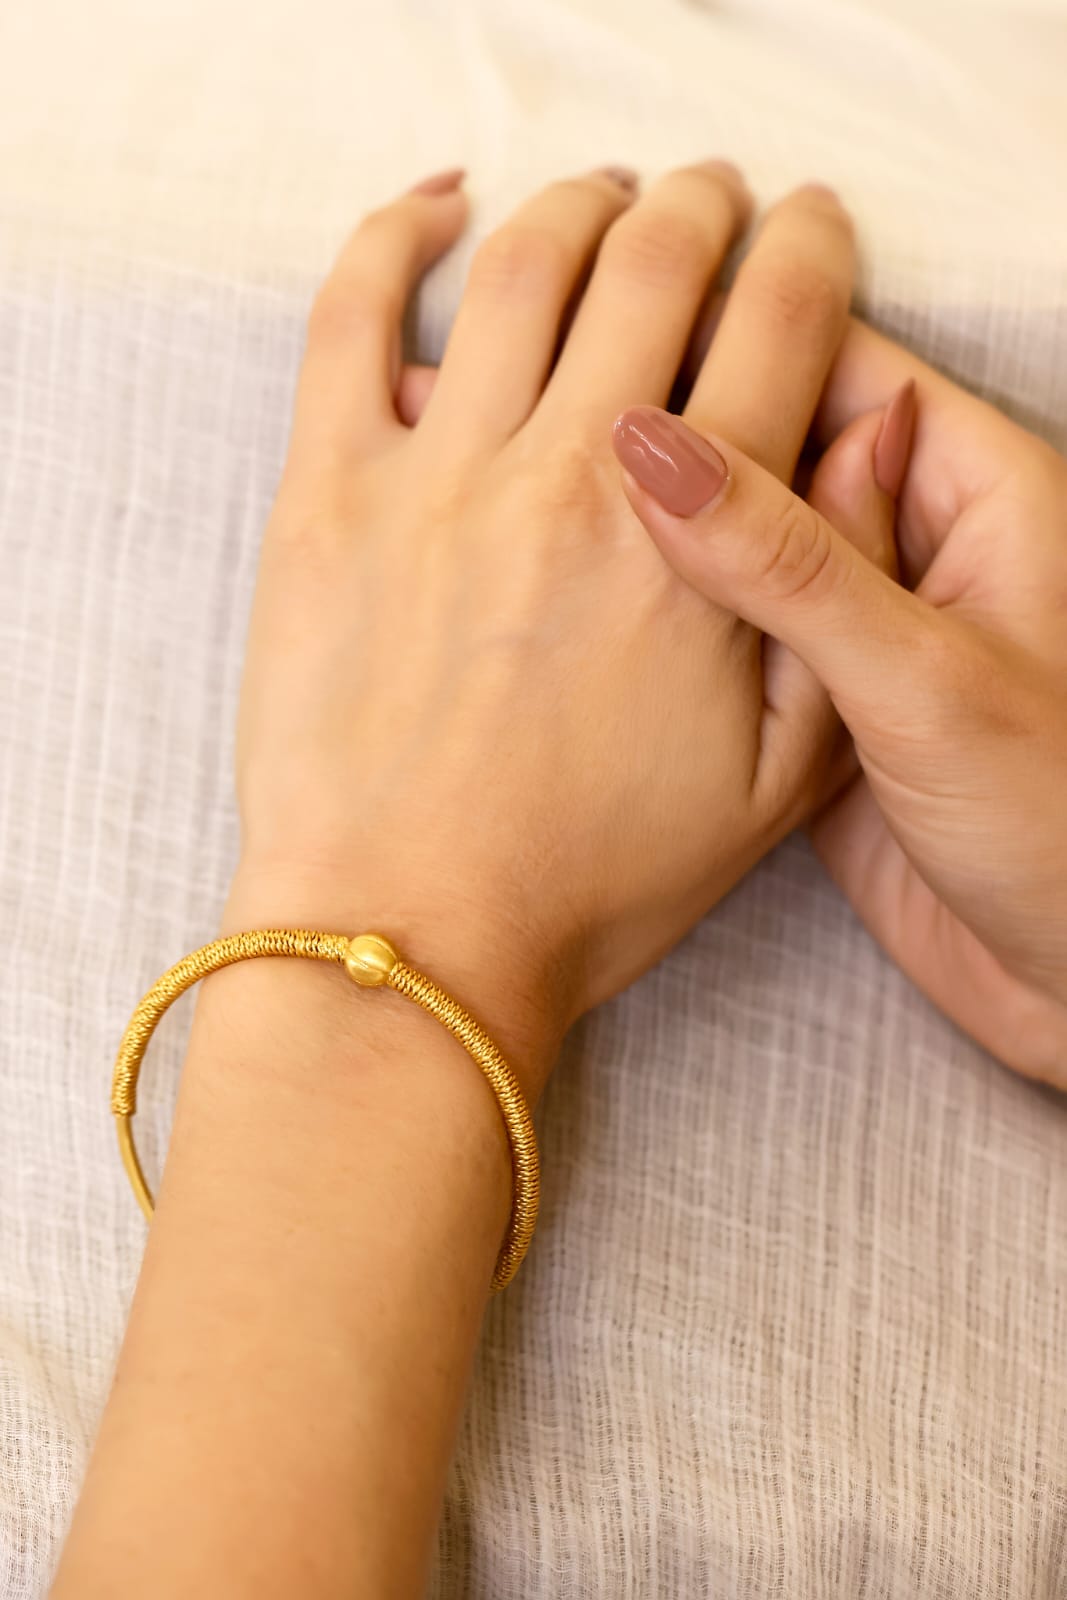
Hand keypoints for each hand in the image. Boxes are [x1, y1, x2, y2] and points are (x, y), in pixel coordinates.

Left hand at [231, 163, 878, 1091]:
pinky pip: (351, 313)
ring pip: (523, 260)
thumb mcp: (776, 778)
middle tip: (715, 201)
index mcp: (696, 546)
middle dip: (706, 204)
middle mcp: (574, 480)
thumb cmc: (590, 876)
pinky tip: (437, 205)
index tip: (812, 232)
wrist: (412, 938)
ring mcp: (440, 476)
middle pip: (658, 262)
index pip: (781, 327)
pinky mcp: (328, 494)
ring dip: (580, 200)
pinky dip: (393, 231)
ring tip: (604, 199)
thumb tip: (863, 444)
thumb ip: (832, 604)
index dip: (812, 253)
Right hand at [615, 326, 1066, 1088]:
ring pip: (747, 545)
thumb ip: (788, 562)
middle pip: (780, 445)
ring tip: (537, 493)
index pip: (839, 362)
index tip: (606, 327)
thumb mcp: (921, 678)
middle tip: (543, 417)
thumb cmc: (1056, 826)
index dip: (727, 336)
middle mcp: (916, 542)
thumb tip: (653, 446)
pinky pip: (739, 633)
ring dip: (662, 530)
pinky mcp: (822, 706)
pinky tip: (589, 606)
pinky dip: (674, 618)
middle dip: (676, 432)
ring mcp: (863, 626)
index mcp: (977, 492)